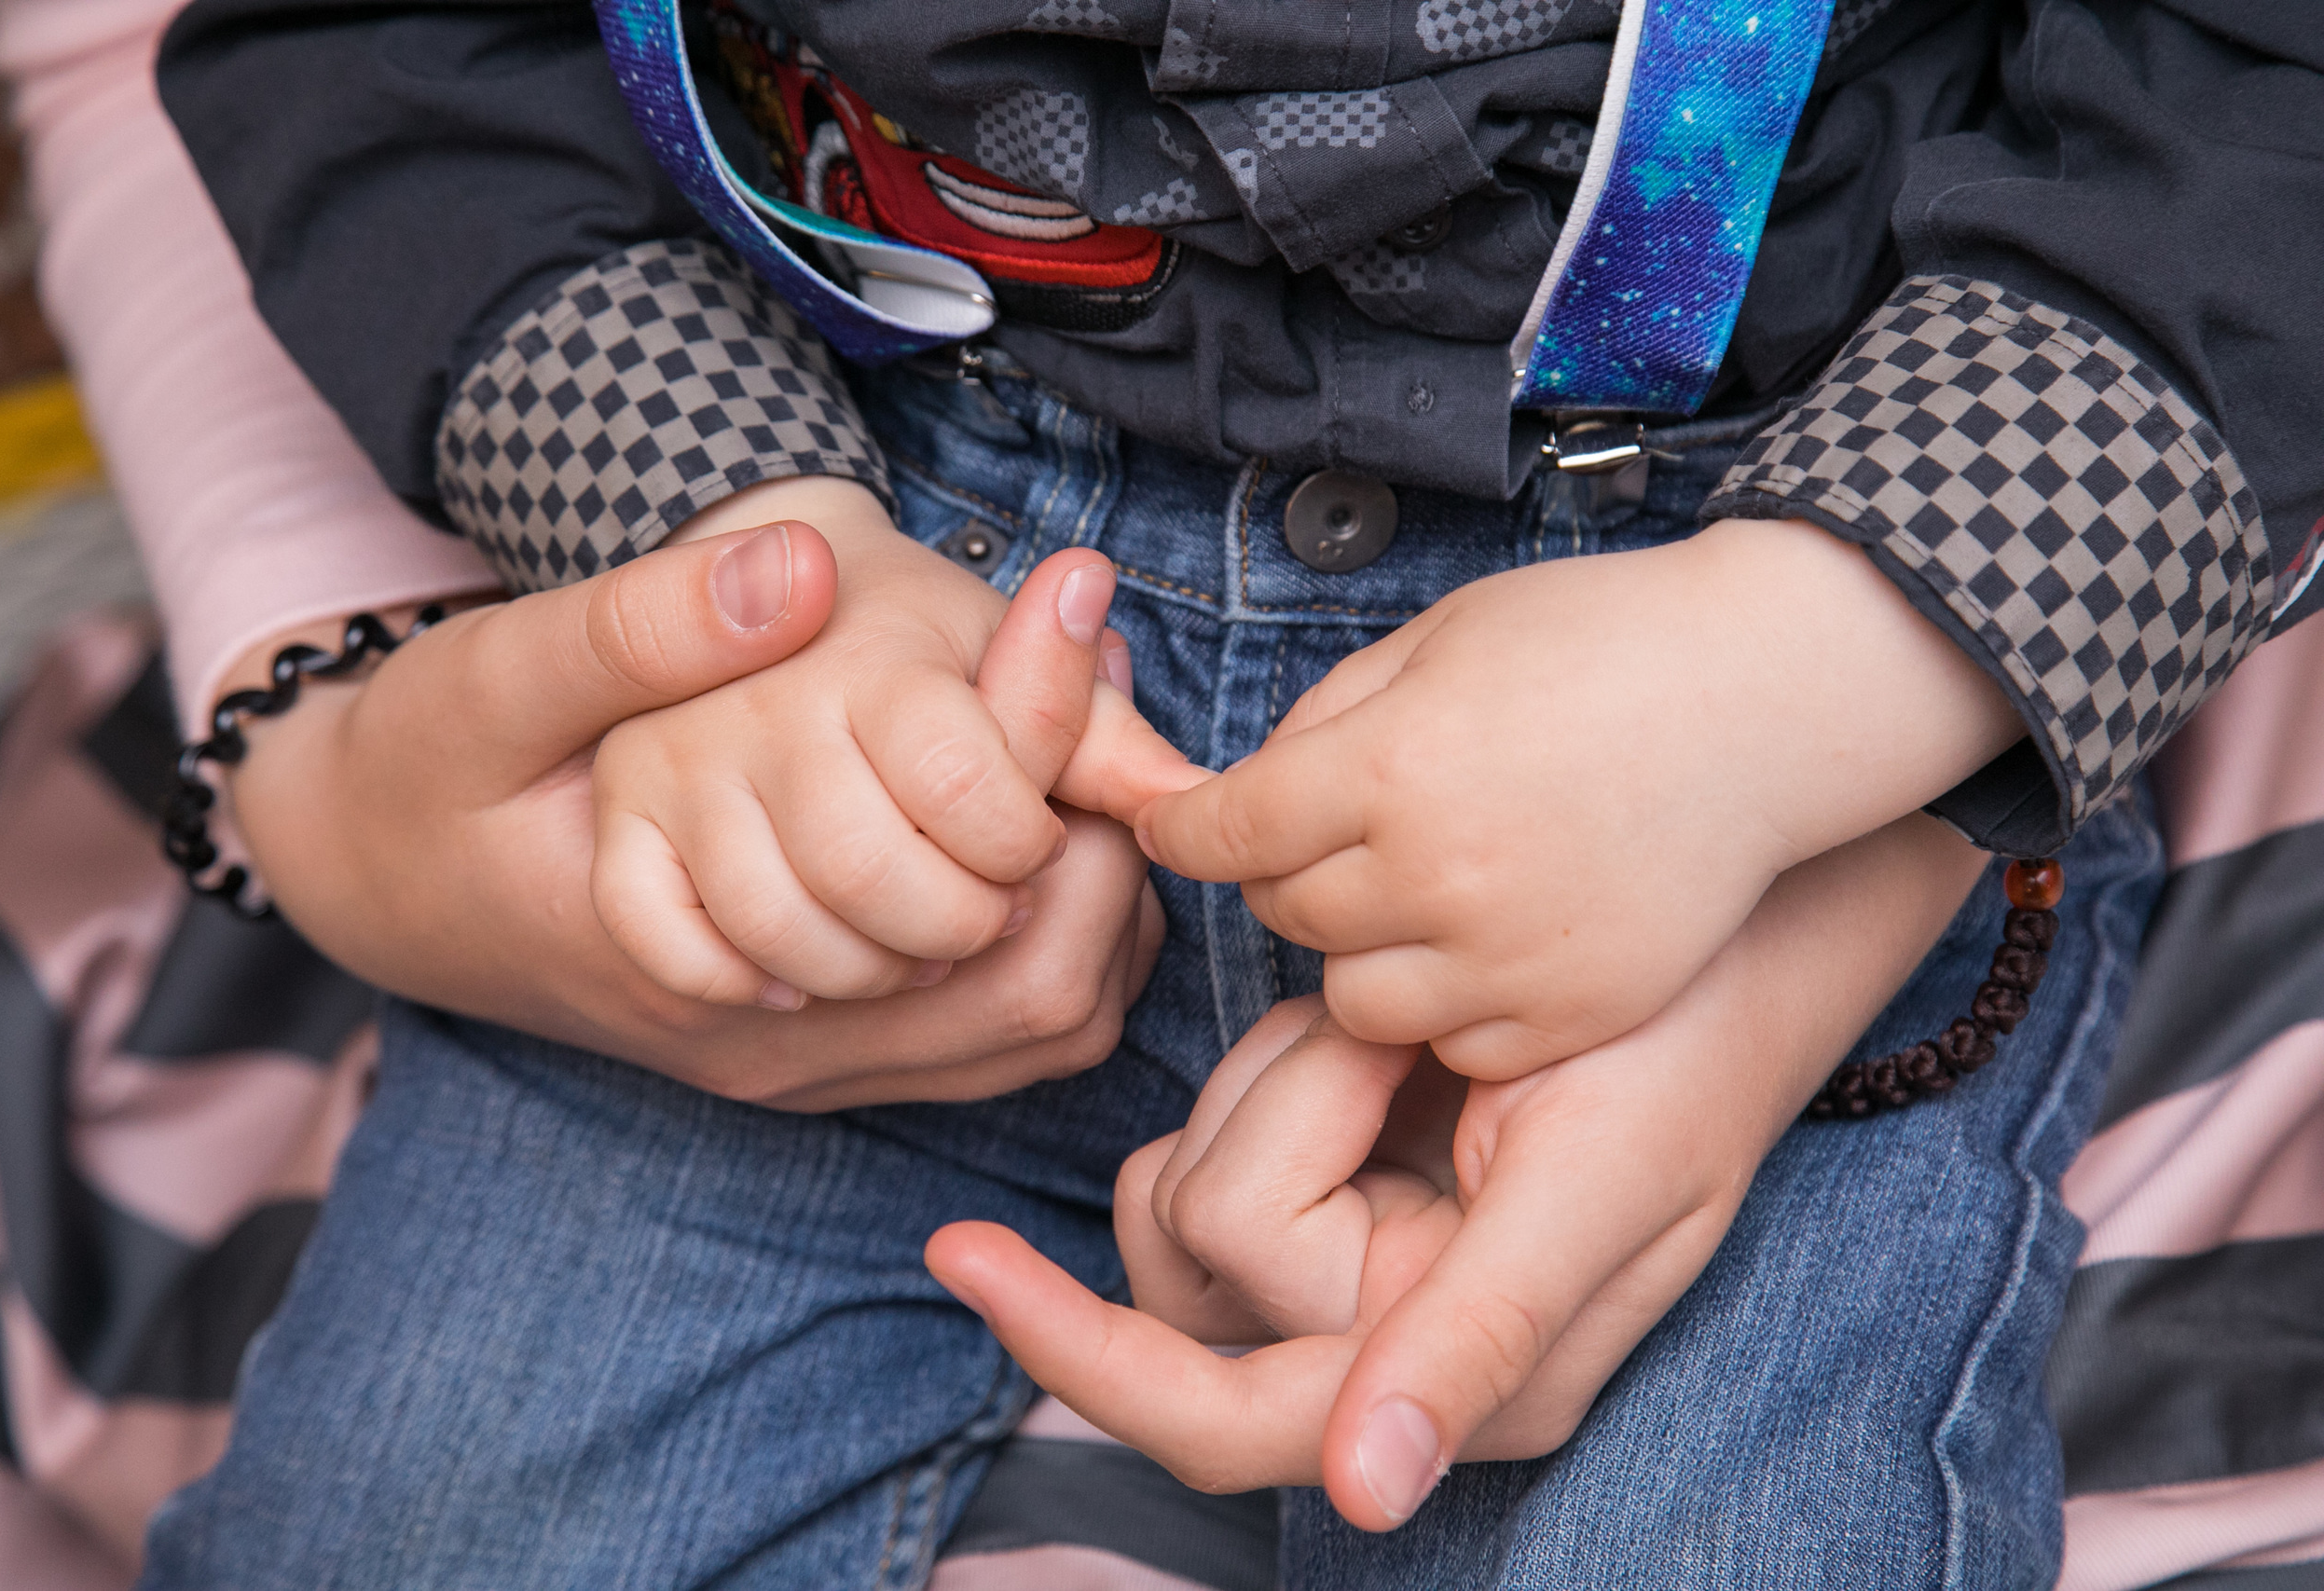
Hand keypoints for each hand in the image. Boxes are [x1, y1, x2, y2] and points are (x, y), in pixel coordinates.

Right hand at [223, 487, 1161, 1108]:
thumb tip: (796, 569)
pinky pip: (981, 1042)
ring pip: (1032, 1029)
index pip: (992, 905)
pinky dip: (1030, 943)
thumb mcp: (501, 671)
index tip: (1069, 636)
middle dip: (1103, 847)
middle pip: (1050, 994)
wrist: (366, 877)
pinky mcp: (801, 1059)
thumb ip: (642, 627)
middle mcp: (777, 1043)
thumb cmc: (423, 771)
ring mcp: (793, 1067)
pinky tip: (1007, 835)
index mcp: (720, 955)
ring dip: (1081, 895)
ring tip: (1060, 756)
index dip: (1058, 772)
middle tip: (1086, 701)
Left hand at [926, 812, 1987, 1522]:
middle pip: (1194, 1258)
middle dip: (1267, 1124)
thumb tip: (1367, 1494)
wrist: (1730, 934)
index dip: (1078, 1349)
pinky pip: (1219, 1127)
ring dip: (1273, 1083)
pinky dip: (1270, 1066)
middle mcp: (1388, 1340)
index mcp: (1447, 1377)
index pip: (1214, 1415)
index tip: (961, 1254)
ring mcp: (1358, 1256)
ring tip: (1398, 1039)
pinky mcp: (1341, 1177)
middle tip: (1384, 1045)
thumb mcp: (1593, 1186)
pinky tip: (1370, 1037)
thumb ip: (1478, 1337)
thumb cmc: (1682, 1052)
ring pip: (1194, 1183)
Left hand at [1132, 517, 2021, 1078]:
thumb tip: (1245, 794)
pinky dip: (1448, 1002)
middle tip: (1342, 829)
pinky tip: (1489, 935)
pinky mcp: (1574, 1012)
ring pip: (1352, 1000)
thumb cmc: (1600, 642)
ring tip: (1417, 888)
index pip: (1226, 832)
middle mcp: (1440, 874)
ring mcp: (1511, 956)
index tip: (1179, 826)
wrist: (1769, 696)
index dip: (1187, 828)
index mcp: (1392, 766)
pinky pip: (1452, 1042)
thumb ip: (1326, 718)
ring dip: (1360, 948)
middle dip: (1288, 871)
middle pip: (1284, 914)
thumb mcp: (1438, 635)